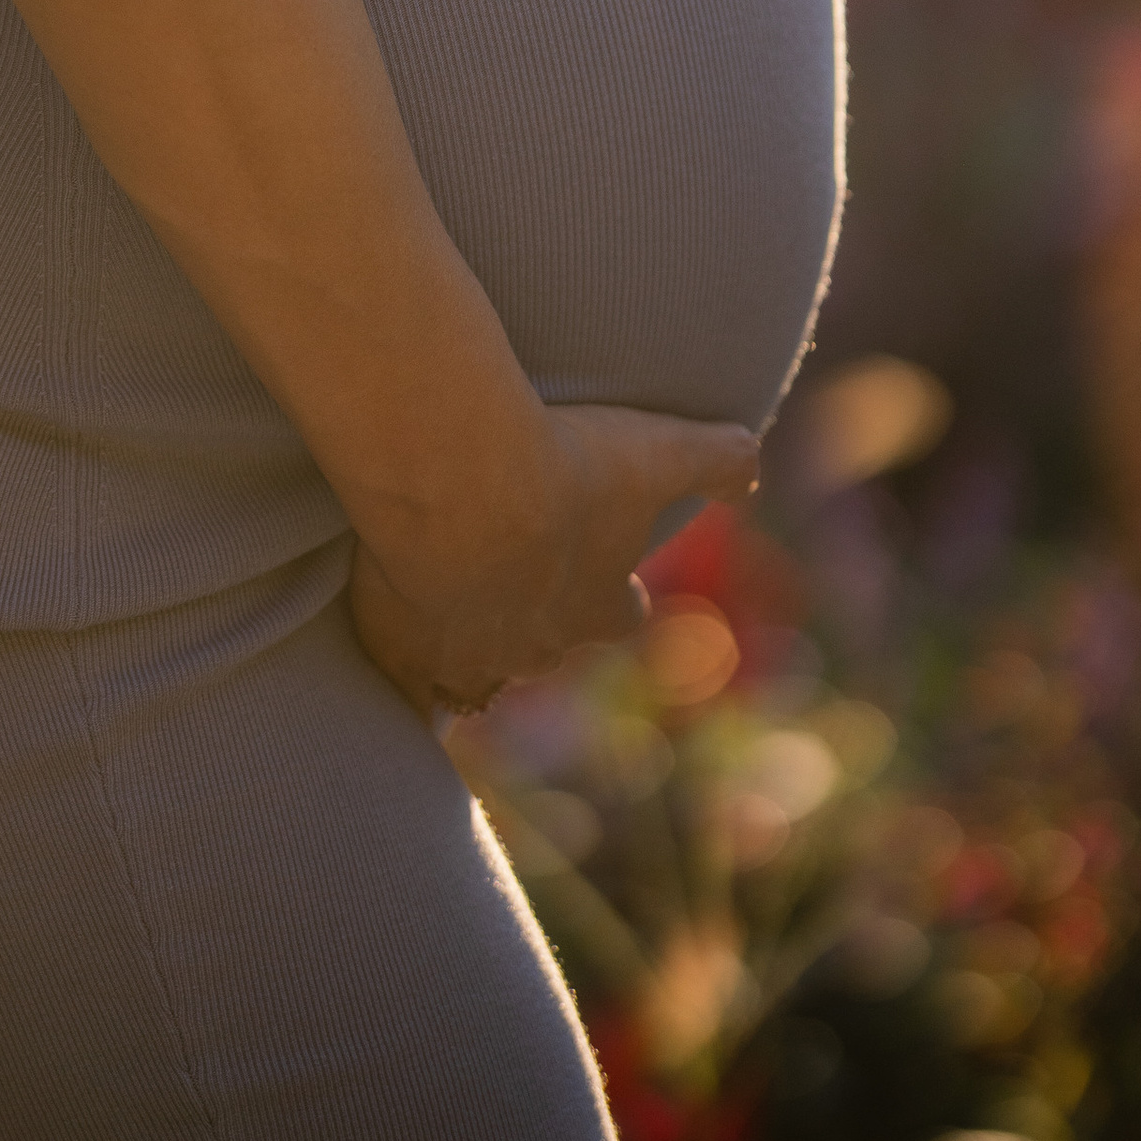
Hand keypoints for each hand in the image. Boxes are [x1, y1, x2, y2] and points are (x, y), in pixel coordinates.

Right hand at [348, 404, 758, 718]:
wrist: (462, 486)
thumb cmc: (565, 466)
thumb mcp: (661, 448)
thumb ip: (720, 459)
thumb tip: (751, 472)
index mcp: (599, 606)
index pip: (618, 613)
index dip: (612, 592)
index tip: (600, 565)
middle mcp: (539, 646)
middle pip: (544, 643)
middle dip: (532, 616)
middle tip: (507, 566)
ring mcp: (470, 660)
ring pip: (475, 672)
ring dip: (466, 643)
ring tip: (441, 602)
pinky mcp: (405, 658)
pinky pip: (406, 692)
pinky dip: (404, 681)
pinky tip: (389, 664)